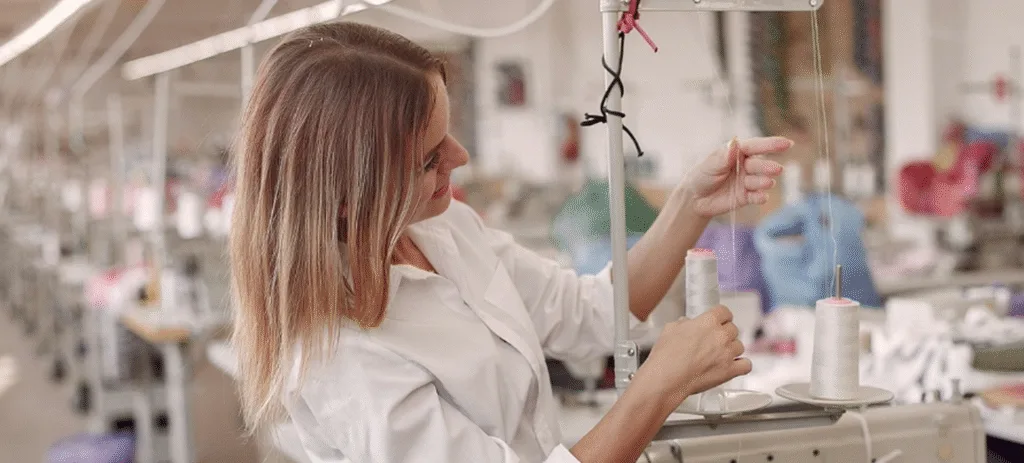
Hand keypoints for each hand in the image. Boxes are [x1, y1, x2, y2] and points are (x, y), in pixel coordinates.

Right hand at [635, 306, 751, 406]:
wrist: (667, 378)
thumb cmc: (666, 355)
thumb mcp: (670, 329)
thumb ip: (683, 323)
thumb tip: (687, 324)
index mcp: (708, 321)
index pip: (724, 312)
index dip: (721, 317)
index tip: (720, 321)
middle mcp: (721, 335)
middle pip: (733, 329)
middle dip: (725, 334)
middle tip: (715, 341)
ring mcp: (727, 353)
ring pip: (740, 346)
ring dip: (731, 349)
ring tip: (720, 355)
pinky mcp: (730, 371)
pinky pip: (746, 365)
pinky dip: (741, 365)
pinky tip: (733, 365)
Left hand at [684, 136, 792, 217]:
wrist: (695, 198)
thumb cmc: (702, 175)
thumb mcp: (710, 165)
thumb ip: (723, 157)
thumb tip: (735, 143)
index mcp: (737, 152)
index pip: (755, 146)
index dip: (771, 144)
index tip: (786, 143)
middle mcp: (746, 165)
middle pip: (760, 164)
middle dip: (767, 167)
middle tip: (775, 169)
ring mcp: (747, 181)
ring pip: (761, 180)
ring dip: (764, 181)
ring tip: (766, 182)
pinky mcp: (747, 197)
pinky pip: (757, 196)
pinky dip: (760, 197)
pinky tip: (762, 197)